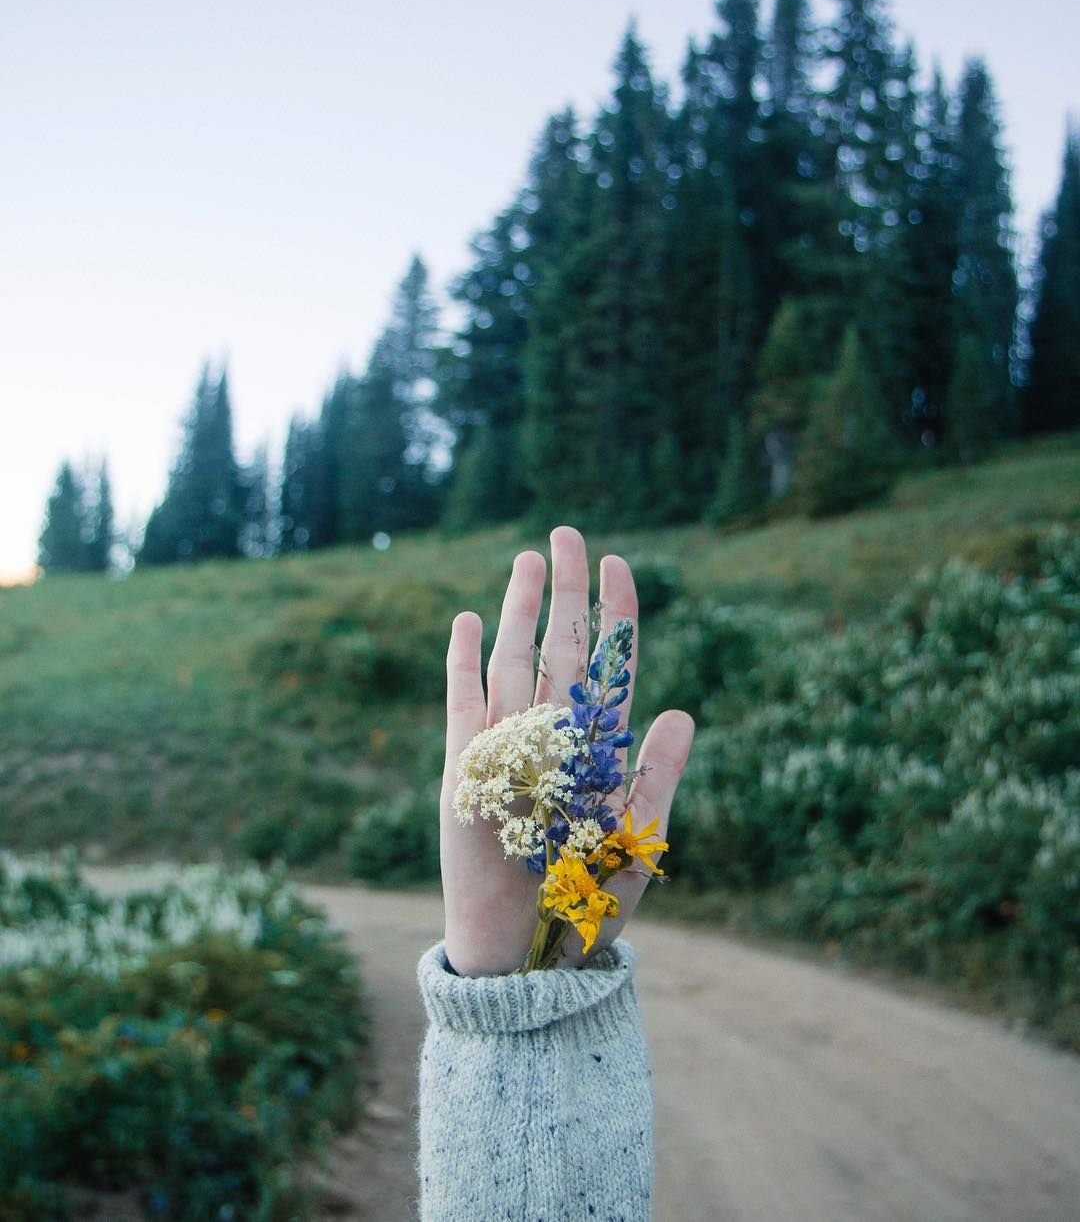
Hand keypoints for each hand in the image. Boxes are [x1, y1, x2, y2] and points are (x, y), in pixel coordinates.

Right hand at [440, 525, 694, 976]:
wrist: (527, 953)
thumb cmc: (589, 907)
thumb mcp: (637, 840)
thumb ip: (658, 775)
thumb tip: (683, 710)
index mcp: (599, 748)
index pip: (609, 663)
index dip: (614, 612)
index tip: (618, 562)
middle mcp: (553, 737)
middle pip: (560, 647)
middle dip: (565, 591)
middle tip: (566, 535)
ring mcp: (507, 748)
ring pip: (514, 661)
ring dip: (520, 611)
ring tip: (526, 561)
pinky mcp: (466, 769)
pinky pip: (463, 702)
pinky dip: (465, 662)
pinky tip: (471, 621)